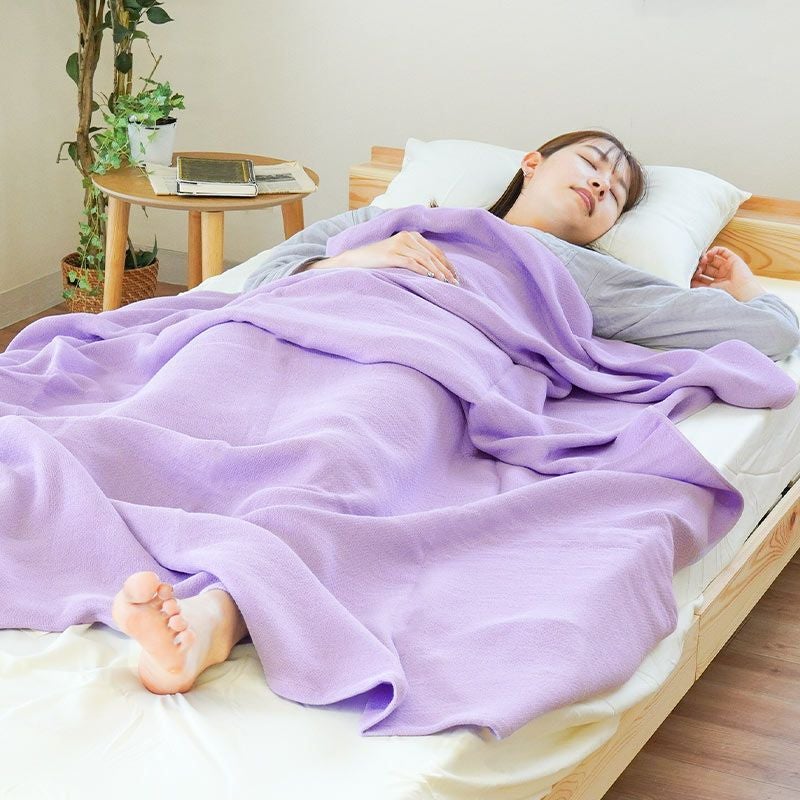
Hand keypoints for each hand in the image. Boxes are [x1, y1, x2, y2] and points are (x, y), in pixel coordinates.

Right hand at [306, 232, 458, 283]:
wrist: (356, 259)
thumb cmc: (379, 260)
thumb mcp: (399, 254)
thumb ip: (415, 257)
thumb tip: (435, 272)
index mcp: (412, 235)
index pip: (436, 250)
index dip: (447, 264)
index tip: (456, 276)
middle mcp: (407, 237)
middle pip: (432, 255)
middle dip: (445, 270)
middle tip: (455, 283)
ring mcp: (399, 245)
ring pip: (424, 259)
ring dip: (437, 272)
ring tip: (446, 283)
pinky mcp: (391, 255)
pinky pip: (411, 263)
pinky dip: (422, 271)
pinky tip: (430, 279)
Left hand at [690, 246, 764, 300]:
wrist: (741, 291)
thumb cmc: (726, 294)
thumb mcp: (708, 290)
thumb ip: (697, 285)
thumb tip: (687, 280)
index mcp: (716, 285)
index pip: (702, 276)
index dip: (696, 273)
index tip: (690, 273)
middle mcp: (722, 276)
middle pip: (707, 267)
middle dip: (700, 266)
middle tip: (696, 267)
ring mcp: (728, 267)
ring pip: (713, 258)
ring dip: (706, 258)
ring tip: (702, 261)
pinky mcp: (734, 259)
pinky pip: (723, 251)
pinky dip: (715, 250)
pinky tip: (709, 254)